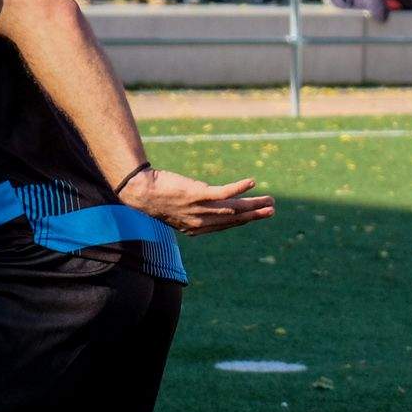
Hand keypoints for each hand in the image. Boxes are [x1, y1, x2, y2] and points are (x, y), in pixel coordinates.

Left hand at [118, 168, 274, 236]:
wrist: (140, 192)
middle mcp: (201, 222)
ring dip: (253, 204)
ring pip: (233, 208)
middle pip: (234, 218)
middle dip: (255, 215)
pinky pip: (223, 193)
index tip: (258, 215)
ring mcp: (200, 209)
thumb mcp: (175, 209)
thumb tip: (200, 205)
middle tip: (271, 210)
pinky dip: (239, 188)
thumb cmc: (156, 197)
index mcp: (197, 228)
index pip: (227, 224)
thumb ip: (191, 211)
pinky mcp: (198, 195)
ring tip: (269, 200)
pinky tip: (251, 183)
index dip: (244, 220)